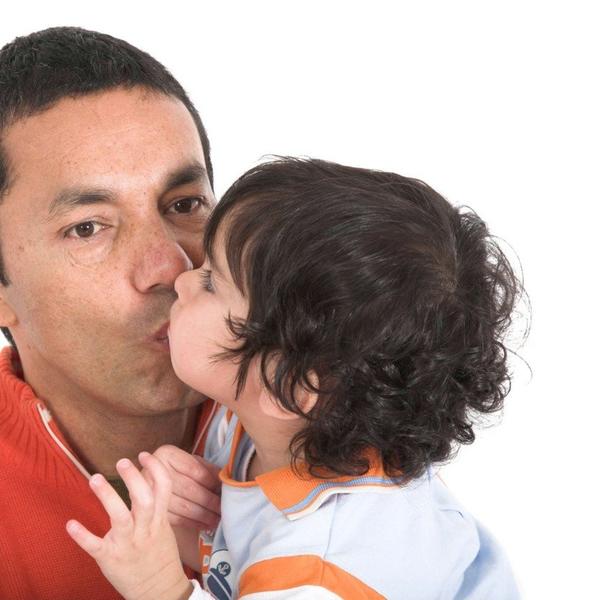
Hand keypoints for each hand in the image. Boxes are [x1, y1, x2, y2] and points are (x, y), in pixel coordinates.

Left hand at [66, 454, 192, 599]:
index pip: (163, 489)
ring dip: (108, 497)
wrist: (159, 591)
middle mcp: (145, 530)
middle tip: (122, 462)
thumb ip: (157, 506)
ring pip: (120, 518)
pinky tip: (71, 523)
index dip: (156, 469)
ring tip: (95, 478)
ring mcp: (127, 544)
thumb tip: (150, 478)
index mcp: (160, 520)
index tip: (145, 454)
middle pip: (144, 500)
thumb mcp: (164, 528)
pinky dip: (83, 535)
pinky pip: (95, 546)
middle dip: (134, 479)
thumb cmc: (160, 555)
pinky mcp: (110, 559)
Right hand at [151, 445, 220, 531]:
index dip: (212, 482)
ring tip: (218, 519)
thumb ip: (208, 469)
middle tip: (225, 509)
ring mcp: (150, 492)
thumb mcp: (192, 461)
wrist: (152, 480)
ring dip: (204, 515)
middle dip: (210, 501)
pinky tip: (206, 525)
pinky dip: (193, 523)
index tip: (226, 491)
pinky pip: (176, 519)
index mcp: (168, 454)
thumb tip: (226, 481)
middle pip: (189, 489)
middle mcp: (156, 471)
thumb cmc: (179, 469)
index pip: (195, 469)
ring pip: (183, 506)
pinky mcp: (152, 510)